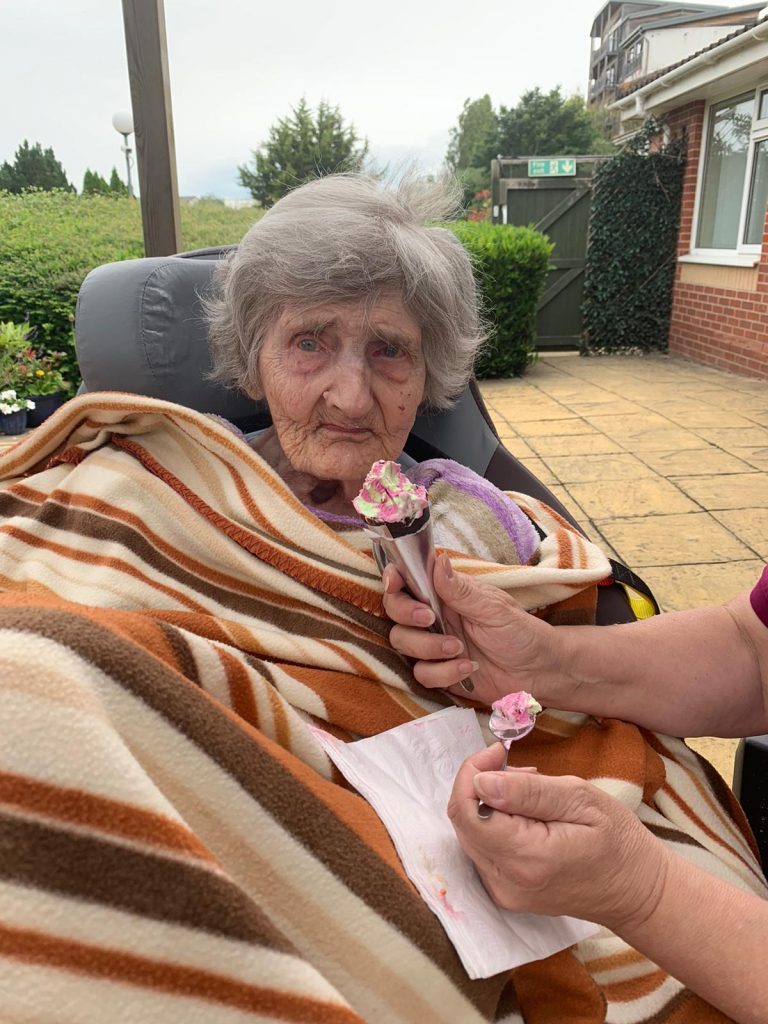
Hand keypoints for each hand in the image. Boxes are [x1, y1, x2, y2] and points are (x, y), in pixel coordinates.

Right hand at [383, 554, 559, 704]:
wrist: (538, 672)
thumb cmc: (520, 632)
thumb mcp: (493, 608)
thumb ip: (460, 590)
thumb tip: (437, 561)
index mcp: (446, 593)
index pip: (408, 580)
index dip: (394, 579)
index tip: (394, 584)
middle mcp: (435, 616)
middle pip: (395, 612)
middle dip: (407, 614)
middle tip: (429, 618)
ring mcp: (434, 645)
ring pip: (403, 643)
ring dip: (428, 647)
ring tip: (459, 649)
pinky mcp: (438, 672)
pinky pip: (421, 673)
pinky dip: (442, 672)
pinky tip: (467, 669)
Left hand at [447, 744, 668, 931]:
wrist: (637, 891)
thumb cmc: (619, 841)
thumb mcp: (581, 800)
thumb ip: (529, 792)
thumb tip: (481, 782)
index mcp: (526, 859)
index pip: (467, 811)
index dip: (472, 773)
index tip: (497, 752)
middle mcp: (506, 882)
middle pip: (464, 822)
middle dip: (481, 784)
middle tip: (522, 770)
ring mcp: (504, 892)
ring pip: (471, 834)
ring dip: (489, 803)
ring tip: (532, 792)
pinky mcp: (506, 893)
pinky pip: (483, 848)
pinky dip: (496, 823)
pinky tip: (527, 815)